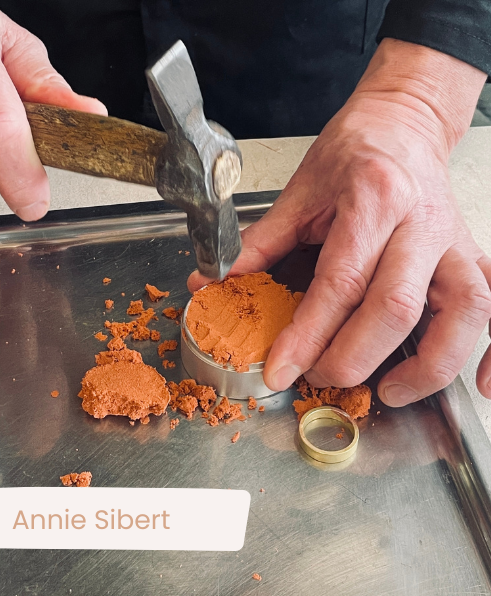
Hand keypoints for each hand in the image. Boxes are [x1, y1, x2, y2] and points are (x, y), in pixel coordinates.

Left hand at [189, 39, 490, 405]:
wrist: (402, 123)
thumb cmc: (351, 152)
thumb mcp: (298, 193)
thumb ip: (257, 243)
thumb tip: (212, 284)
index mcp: (372, 200)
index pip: (339, 283)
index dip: (307, 335)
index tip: (280, 369)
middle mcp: (421, 223)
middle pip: (397, 306)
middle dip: (354, 357)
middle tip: (320, 377)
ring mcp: (454, 241)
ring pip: (464, 312)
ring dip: (428, 365)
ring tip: (386, 391)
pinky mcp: (472, 255)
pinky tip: (479, 385)